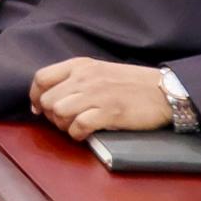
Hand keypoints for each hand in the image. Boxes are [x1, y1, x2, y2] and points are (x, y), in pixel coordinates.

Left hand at [30, 58, 171, 140]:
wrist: (165, 91)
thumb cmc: (132, 84)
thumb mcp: (99, 71)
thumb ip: (75, 80)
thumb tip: (48, 98)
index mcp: (80, 65)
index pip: (41, 78)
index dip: (35, 96)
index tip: (39, 109)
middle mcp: (84, 77)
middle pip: (47, 99)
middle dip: (50, 116)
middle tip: (64, 122)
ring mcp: (96, 94)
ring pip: (58, 112)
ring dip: (63, 125)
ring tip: (75, 128)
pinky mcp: (109, 112)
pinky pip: (78, 126)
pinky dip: (77, 134)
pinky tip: (85, 135)